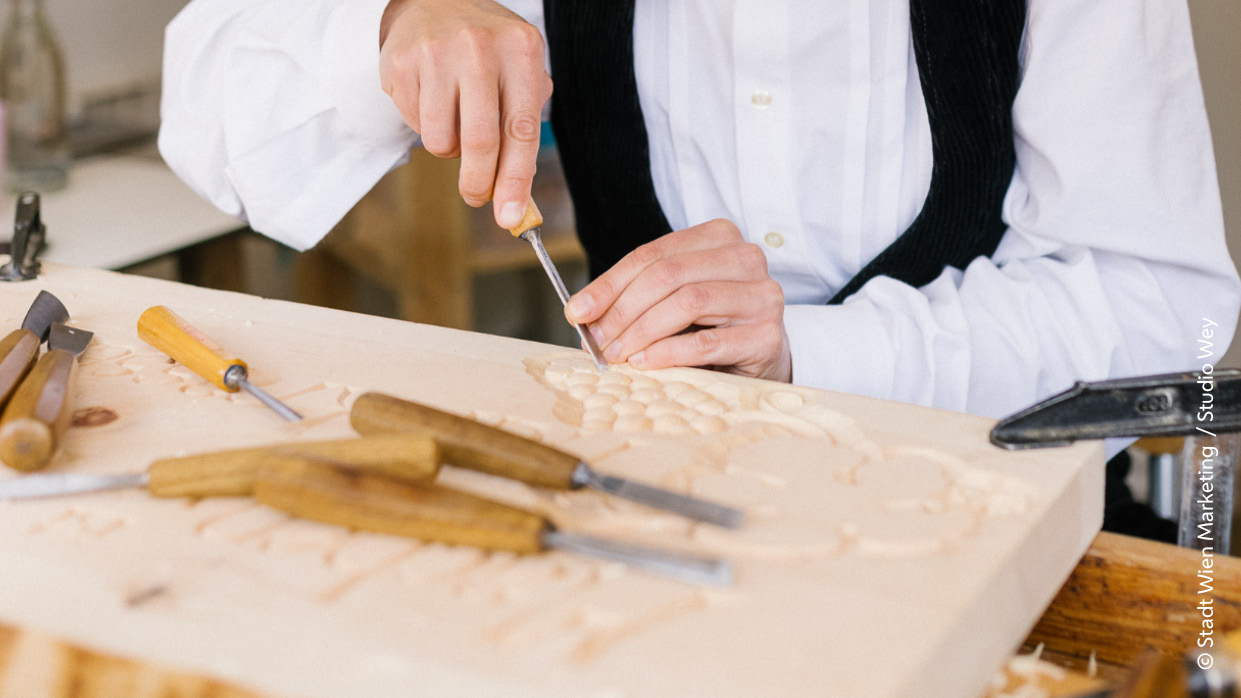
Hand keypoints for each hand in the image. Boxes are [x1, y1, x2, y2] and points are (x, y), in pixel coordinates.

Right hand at [379, 0, 551, 228]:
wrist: (435, 2)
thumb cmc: (488, 51)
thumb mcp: (519, 72)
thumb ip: (523, 129)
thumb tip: (519, 200)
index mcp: (520, 50)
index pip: (521, 130)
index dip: (516, 181)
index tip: (512, 217)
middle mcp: (480, 48)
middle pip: (480, 142)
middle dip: (479, 183)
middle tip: (477, 198)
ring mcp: (436, 54)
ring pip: (442, 142)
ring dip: (450, 148)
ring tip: (455, 120)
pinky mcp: (401, 64)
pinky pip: (416, 125)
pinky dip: (427, 126)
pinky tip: (433, 99)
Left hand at [566, 219, 791, 381]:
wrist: (763, 355)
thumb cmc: (711, 323)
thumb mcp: (672, 298)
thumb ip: (635, 296)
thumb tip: (582, 313)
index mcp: (719, 236)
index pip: (652, 255)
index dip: (609, 283)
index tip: (577, 310)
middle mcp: (746, 257)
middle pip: (668, 275)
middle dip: (622, 309)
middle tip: (596, 339)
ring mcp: (762, 295)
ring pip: (688, 302)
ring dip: (642, 331)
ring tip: (616, 353)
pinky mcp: (766, 336)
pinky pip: (706, 342)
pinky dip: (667, 352)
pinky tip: (643, 361)